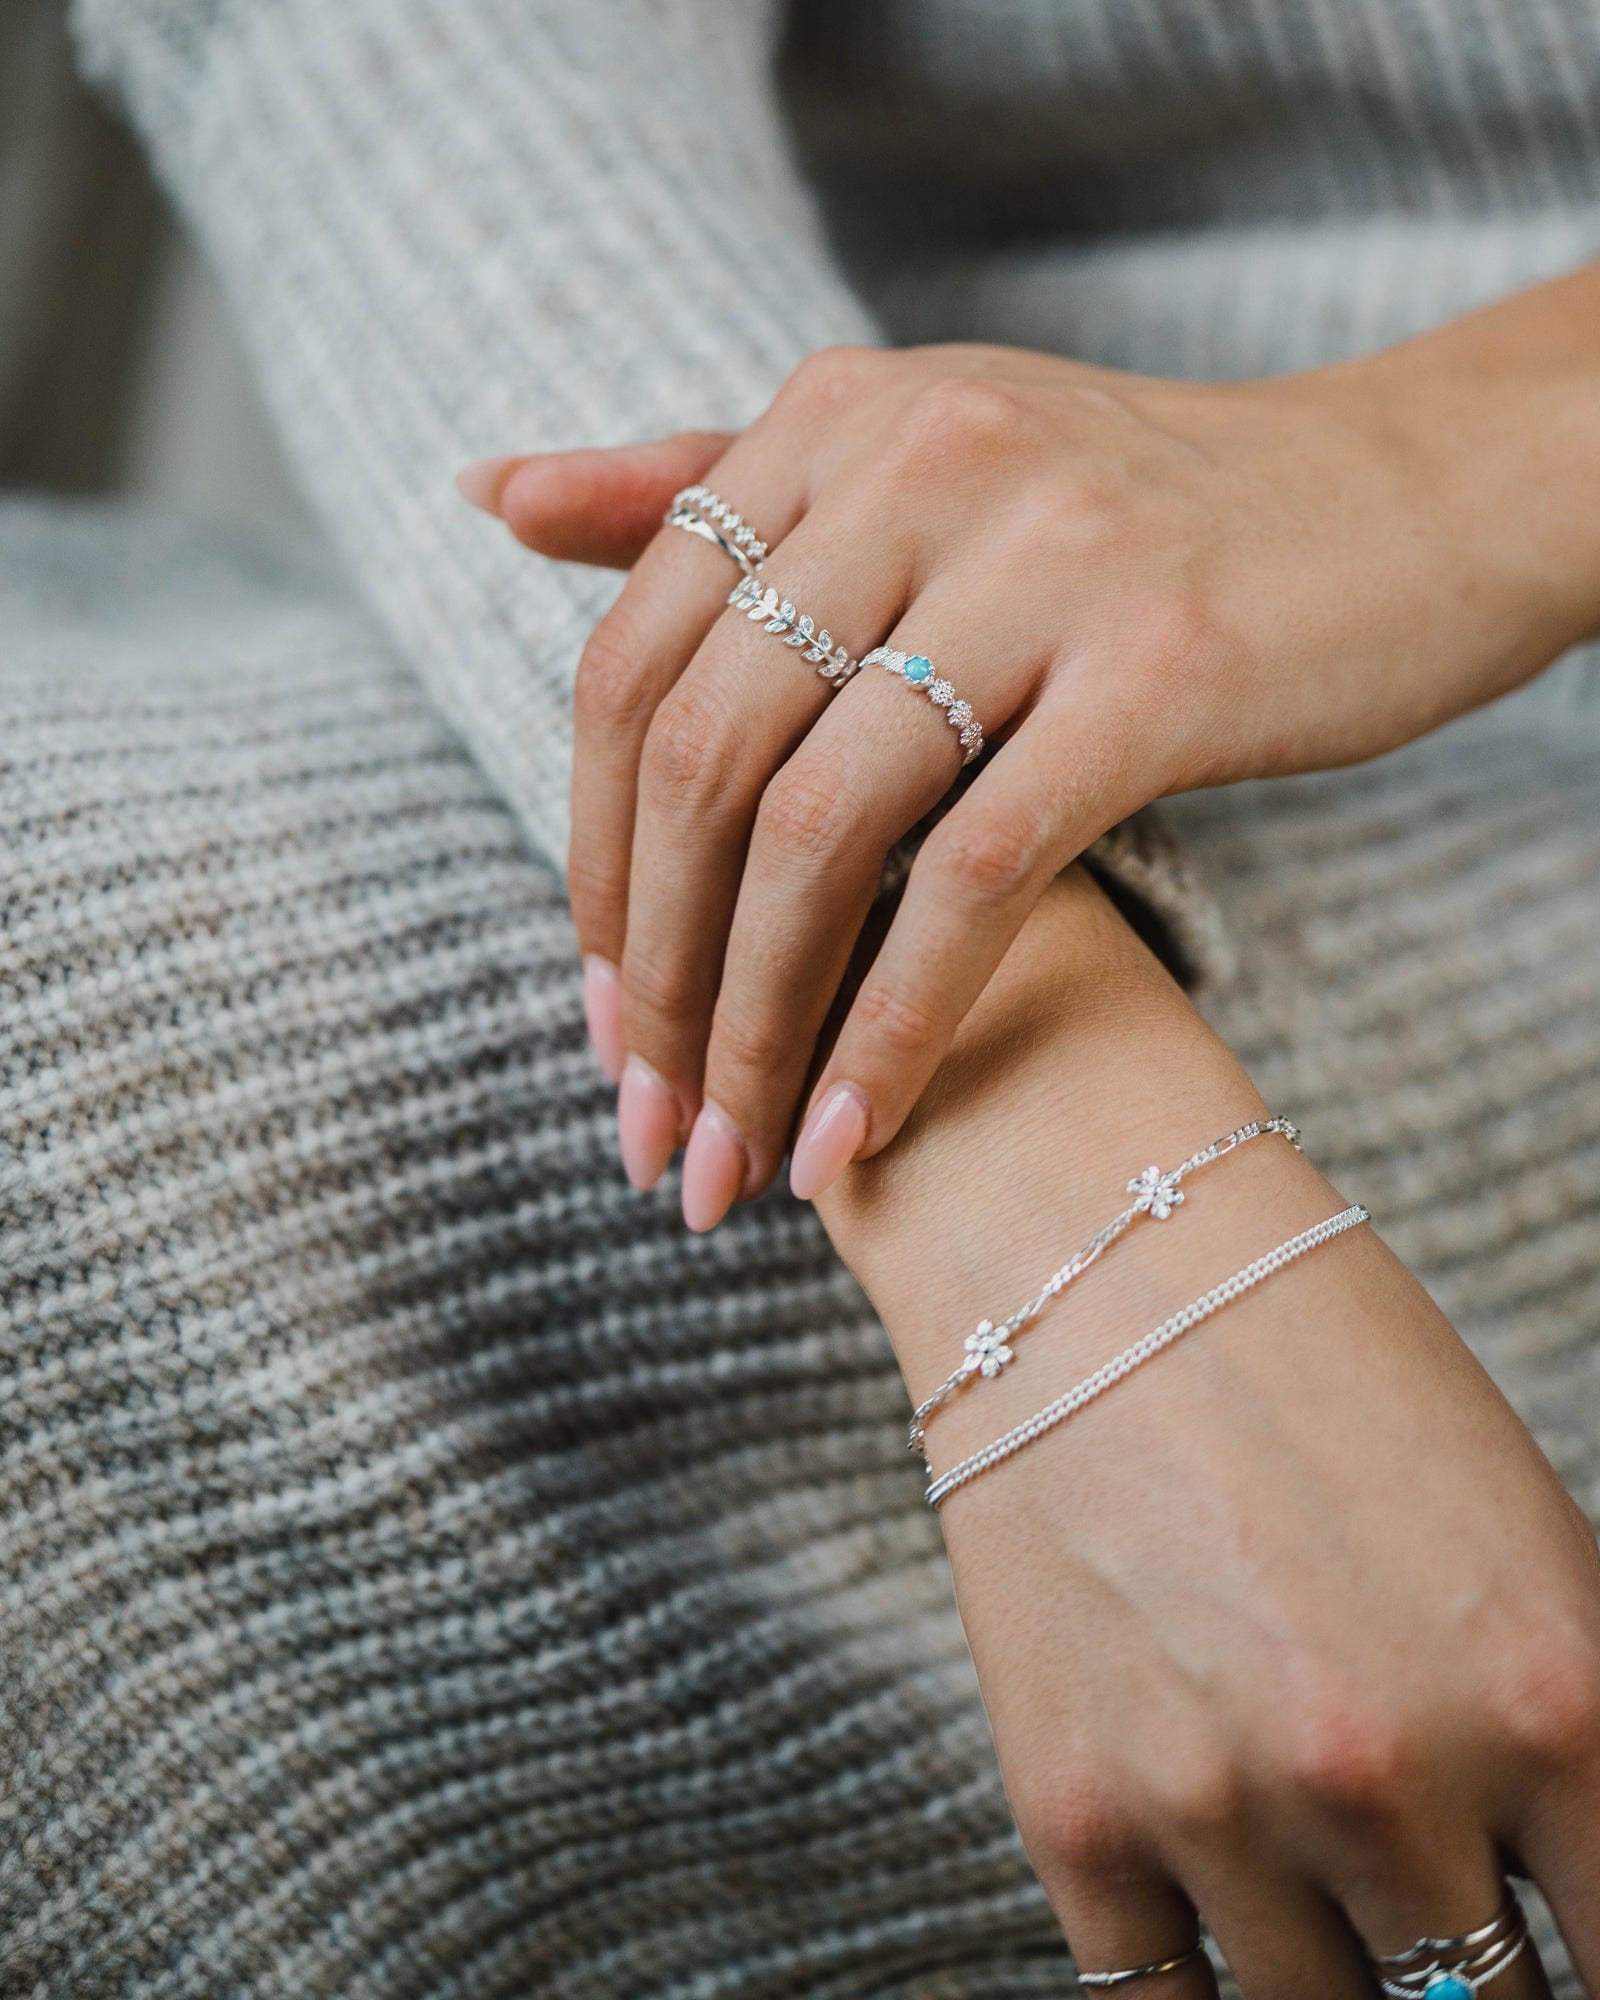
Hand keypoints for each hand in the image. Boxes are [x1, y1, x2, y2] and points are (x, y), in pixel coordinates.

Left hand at [460, 267, 1599, 1227]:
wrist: (1403, 503)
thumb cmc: (1136, 518)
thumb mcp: (909, 465)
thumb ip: (703, 487)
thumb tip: (488, 499)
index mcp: (833, 418)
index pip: (631, 666)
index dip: (591, 862)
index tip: (603, 1015)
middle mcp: (918, 462)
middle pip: (701, 760)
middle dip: (651, 977)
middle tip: (646, 1126)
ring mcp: (1041, 562)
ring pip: (817, 834)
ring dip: (749, 1030)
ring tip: (726, 1164)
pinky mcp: (1156, 672)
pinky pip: (970, 881)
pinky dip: (890, 1030)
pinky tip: (849, 1138)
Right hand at [819, 868, 1599, 1996]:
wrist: (1086, 1256)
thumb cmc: (1315, 1364)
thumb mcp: (1514, 1541)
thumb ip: (1558, 1742)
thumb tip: (1558, 1897)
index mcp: (1553, 1694)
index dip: (1590, 1948)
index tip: (1547, 1931)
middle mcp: (1392, 1775)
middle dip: (1474, 1964)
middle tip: (1433, 1887)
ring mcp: (1219, 1806)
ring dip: (1340, 1961)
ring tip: (1313, 1854)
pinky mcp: (1073, 1815)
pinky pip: (1160, 1995)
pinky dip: (1204, 1965)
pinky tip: (1217, 1884)